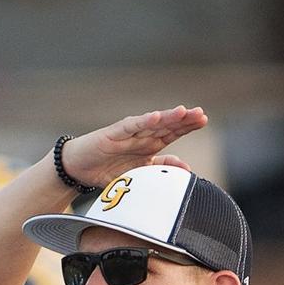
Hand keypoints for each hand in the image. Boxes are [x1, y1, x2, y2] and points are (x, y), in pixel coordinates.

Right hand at [61, 109, 207, 189]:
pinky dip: (143, 122)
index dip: (188, 126)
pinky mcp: (113, 133)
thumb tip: (186, 167)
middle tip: (200, 114)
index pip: (173, 132)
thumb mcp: (141, 173)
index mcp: (150, 144)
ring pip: (151, 123)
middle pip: (166, 125)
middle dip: (184, 119)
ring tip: (183, 111)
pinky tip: (156, 117)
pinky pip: (131, 126)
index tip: (204, 120)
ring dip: (167, 117)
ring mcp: (128, 133)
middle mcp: (141, 135)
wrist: (79, 168)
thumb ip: (162, 169)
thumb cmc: (108, 169)